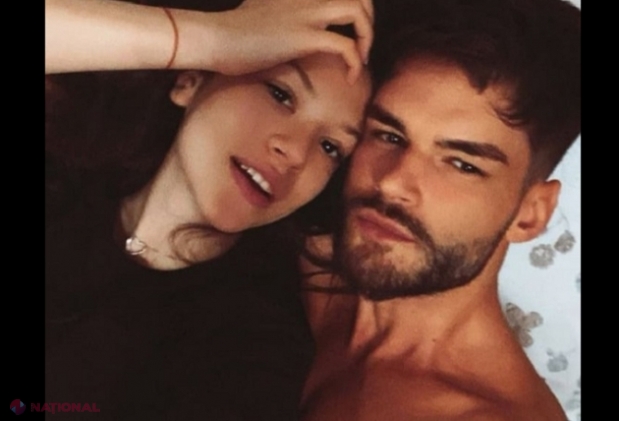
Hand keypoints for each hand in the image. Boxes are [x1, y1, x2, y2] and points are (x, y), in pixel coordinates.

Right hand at [177, 0, 373, 81]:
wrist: (213, 38)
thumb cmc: (230, 35)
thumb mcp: (258, 13)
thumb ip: (277, 14)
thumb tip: (280, 28)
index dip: (356, 6)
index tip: (353, 30)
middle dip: (368, 19)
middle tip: (362, 44)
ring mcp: (306, 13)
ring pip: (358, 11)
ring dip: (366, 36)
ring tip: (360, 58)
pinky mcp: (304, 36)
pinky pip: (345, 46)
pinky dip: (355, 62)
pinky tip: (350, 77)